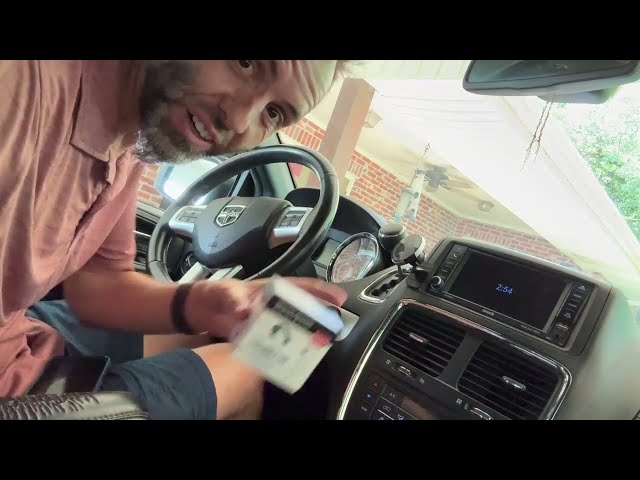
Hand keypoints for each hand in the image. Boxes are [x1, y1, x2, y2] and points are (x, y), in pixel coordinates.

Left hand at [184, 277, 347, 338]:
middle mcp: (272, 305)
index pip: (300, 287)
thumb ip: (233, 298)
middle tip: (337, 326)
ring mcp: (266, 321)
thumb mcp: (221, 291)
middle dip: (320, 315)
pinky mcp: (257, 336)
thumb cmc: (211, 294)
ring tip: (322, 342)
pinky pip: (276, 342)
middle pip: (302, 308)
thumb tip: (245, 309)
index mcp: (269, 289)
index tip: (338, 298)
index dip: (320, 292)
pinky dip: (285, 348)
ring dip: (306, 333)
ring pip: (292, 326)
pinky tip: (294, 356)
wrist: (194, 311)